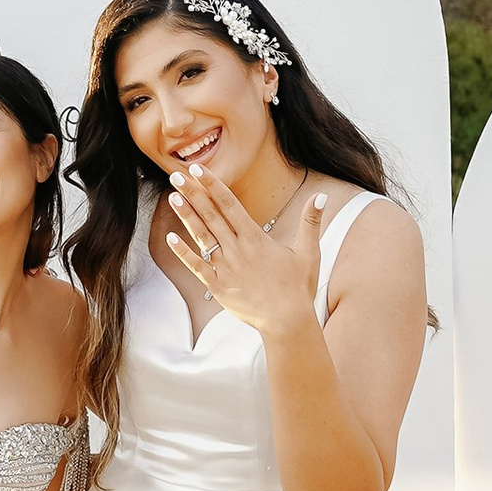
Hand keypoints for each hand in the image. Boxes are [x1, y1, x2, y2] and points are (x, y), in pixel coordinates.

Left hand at [162, 171, 326, 339]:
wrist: (287, 321)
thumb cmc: (299, 288)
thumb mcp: (309, 252)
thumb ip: (311, 222)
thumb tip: (321, 196)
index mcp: (255, 238)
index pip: (229, 203)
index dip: (212, 184)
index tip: (198, 169)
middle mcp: (237, 249)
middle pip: (211, 215)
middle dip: (193, 193)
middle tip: (177, 175)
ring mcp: (225, 267)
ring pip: (201, 236)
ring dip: (186, 216)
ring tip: (173, 197)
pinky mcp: (217, 286)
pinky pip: (196, 266)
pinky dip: (183, 252)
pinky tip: (170, 237)